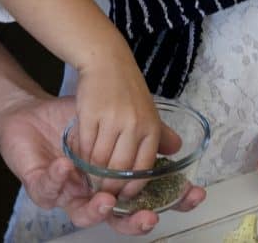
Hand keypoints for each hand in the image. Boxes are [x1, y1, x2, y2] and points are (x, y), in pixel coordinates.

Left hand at [0, 93, 205, 233]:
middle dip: (133, 223)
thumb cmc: (73, 122)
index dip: (171, 202)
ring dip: (96, 210)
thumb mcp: (113, 121)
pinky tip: (66, 164)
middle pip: (117, 222)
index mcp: (113, 184)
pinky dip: (58, 179)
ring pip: (82, 215)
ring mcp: (66, 195)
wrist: (32, 114)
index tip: (194, 195)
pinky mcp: (40, 187)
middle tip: (148, 217)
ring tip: (107, 198)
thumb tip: (178, 145)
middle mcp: (92, 196)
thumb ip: (143, 134)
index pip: (145, 199)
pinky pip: (49, 190)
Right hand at [74, 48, 161, 195]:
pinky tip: (81, 159)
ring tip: (90, 178)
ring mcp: (113, 120)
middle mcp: (135, 125)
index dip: (132, 187)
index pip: (144, 169)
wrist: (107, 61)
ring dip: (93, 174)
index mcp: (151, 128)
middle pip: (121, 170)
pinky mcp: (91, 115)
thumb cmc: (128, 88)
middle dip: (110, 187)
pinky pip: (85, 147)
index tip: (123, 196)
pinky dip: (82, 158)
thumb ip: (160, 134)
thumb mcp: (149, 110)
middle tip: (103, 193)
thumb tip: (177, 151)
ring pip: (101, 162)